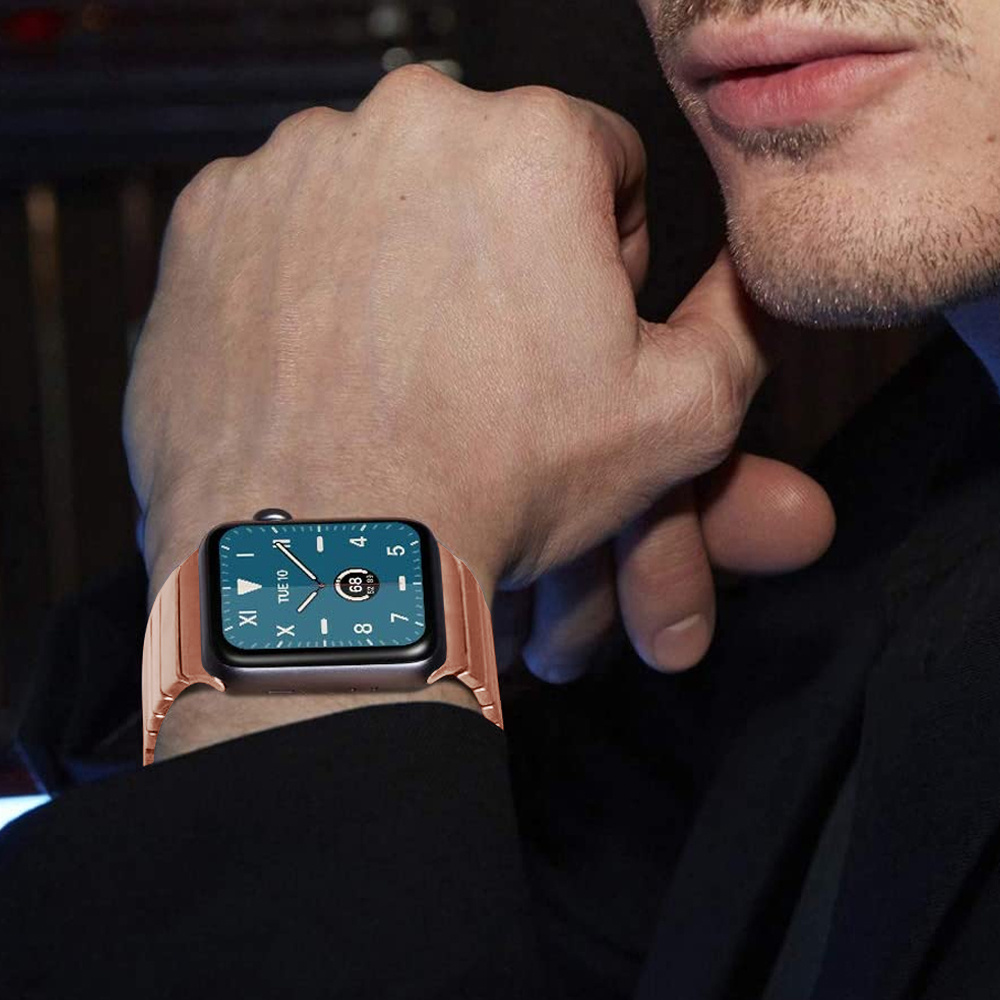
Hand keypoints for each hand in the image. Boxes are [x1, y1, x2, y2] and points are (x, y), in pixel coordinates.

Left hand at [124, 65, 829, 679]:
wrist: (323, 558)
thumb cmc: (498, 480)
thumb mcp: (674, 419)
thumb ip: (737, 326)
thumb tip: (749, 277)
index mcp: (530, 143)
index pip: (599, 165)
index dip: (599, 254)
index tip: (566, 329)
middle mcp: (403, 123)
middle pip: (485, 175)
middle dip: (497, 254)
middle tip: (483, 360)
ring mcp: (292, 166)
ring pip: (382, 197)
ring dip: (402, 264)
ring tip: (403, 371)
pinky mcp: (210, 221)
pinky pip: (284, 231)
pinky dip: (309, 284)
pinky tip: (326, 367)